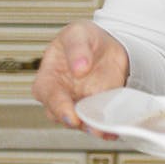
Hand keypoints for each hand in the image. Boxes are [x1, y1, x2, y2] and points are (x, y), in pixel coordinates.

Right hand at [32, 20, 128, 139]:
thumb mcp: (78, 33)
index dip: (59, 107)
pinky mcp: (99, 106)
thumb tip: (79, 68)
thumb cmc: (84, 38)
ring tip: (107, 130)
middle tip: (92, 126)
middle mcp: (62, 96)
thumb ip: (77, 49)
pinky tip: (116, 129)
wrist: (107, 42)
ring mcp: (80, 103)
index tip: (71, 115)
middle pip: (65, 116)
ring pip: (83, 122)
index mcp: (48, 79)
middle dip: (78, 123)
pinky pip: (101, 120)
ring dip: (94, 128)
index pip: (49, 96)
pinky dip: (108, 127)